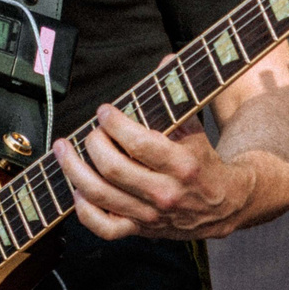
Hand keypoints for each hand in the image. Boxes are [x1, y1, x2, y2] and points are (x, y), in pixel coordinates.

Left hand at [54, 99, 259, 242]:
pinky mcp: (141, 230)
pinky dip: (84, 210)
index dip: (115, 124)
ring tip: (63, 151)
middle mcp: (165, 193)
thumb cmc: (204, 162)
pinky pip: (104, 227)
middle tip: (89, 132)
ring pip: (100, 195)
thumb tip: (166, 59)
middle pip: (113, 168)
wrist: (225, 204)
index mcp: (182, 165)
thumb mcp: (196, 128)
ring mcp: (150, 215)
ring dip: (74, 170)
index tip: (105, 112)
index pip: (139, 143)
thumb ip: (177, 96)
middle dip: (93, 143)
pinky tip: (77, 190)